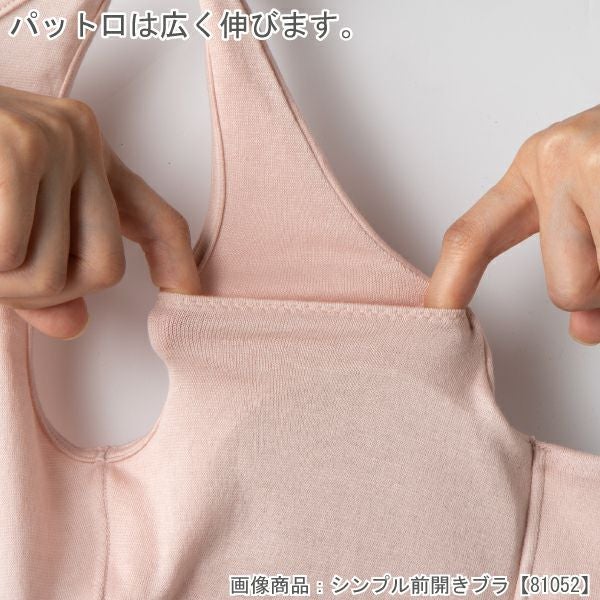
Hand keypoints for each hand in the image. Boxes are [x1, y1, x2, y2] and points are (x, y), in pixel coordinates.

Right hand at [0, 85, 200, 339]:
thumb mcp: (7, 224)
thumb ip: (45, 268)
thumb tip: (74, 323)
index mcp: (86, 156)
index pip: (154, 217)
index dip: (176, 263)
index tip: (187, 296)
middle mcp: (84, 141)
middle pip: (104, 269)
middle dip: (47, 292)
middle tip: (1, 273)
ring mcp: (57, 142)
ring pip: (56, 272)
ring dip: (5, 284)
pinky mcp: (22, 149)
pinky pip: (12, 255)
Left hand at [425, 104, 599, 344]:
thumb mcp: (597, 197)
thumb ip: (579, 264)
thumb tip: (581, 331)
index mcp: (535, 167)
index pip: (472, 236)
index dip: (449, 284)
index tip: (435, 316)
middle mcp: (557, 159)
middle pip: (564, 288)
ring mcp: (595, 162)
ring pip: (595, 284)